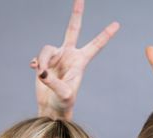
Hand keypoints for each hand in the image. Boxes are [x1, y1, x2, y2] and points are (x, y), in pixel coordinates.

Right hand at [31, 0, 119, 119]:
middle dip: (77, 14)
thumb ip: (54, 82)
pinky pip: (37, 57)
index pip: (96, 45)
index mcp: (80, 62)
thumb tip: (41, 71)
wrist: (52, 110)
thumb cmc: (63, 105)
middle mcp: (69, 56)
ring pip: (46, 49)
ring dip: (41, 60)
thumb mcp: (64, 95)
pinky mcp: (44, 63)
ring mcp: (56, 58)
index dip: (105, 35)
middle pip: (73, 29)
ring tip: (41, 73)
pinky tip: (36, 71)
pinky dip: (35, 63)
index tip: (117, 24)